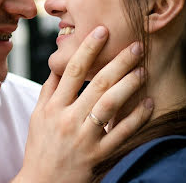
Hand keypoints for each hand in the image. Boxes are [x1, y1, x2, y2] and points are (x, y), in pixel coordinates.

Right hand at [14, 26, 153, 182]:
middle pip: (97, 84)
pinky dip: (136, 118)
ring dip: (129, 84)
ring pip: (110, 105)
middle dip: (118, 62)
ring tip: (142, 69)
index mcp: (53, 107)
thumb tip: (58, 66)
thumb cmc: (39, 147)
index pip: (72, 71)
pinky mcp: (98, 154)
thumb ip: (48, 90)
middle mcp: (68, 119)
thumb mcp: (37, 116)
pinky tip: (148, 102)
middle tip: (135, 46)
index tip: (102, 31)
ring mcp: (84, 137)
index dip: (88, 49)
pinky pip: (121, 133)